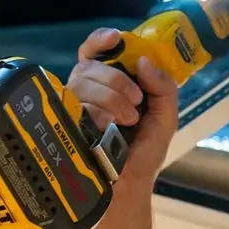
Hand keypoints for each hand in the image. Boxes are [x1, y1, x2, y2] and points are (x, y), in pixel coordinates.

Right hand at [65, 28, 180, 186]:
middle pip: (88, 66)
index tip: (115, 38)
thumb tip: (145, 60)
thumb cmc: (142, 156)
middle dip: (116, 78)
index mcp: (109, 87)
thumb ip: (164, 88)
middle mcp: (87, 94)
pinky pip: (74, 105)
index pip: (95, 54)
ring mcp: (73, 110)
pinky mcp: (63, 126)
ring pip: (81, 82)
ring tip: (127, 121)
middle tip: (136, 100)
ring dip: (111, 98)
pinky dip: (97, 113)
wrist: (128, 190)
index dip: (100, 41)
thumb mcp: (164, 119)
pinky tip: (107, 129)